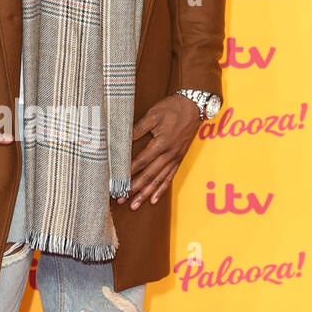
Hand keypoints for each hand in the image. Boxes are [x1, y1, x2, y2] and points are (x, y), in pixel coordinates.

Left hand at [119, 94, 201, 209]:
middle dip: (134, 189)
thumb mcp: (153, 115)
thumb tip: (122, 139)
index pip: (141, 162)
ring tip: (135, 205)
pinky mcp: (178, 159)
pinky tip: (154, 199)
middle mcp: (168, 154)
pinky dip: (161, 189)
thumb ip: (138, 128)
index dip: (128, 173)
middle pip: (149, 175)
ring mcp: (174, 158)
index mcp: (161, 143)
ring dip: (146, 194)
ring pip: (159, 180)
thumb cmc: (173, 108)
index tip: (117, 181)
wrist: (194, 106)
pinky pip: (169, 177)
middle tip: (121, 198)